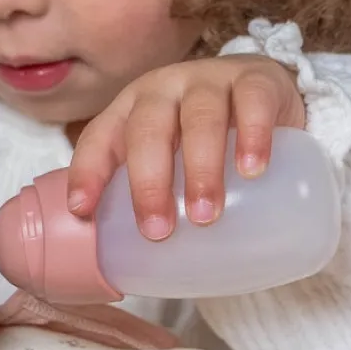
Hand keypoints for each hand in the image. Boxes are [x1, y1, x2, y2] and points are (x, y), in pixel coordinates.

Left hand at [67, 55, 305, 238]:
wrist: (267, 93)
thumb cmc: (208, 139)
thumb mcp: (172, 159)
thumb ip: (156, 195)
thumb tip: (139, 270)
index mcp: (132, 111)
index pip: (100, 137)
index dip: (88, 171)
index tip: (83, 211)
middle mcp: (165, 90)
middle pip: (148, 129)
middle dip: (148, 182)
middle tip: (158, 231)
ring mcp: (212, 80)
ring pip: (200, 117)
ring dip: (201, 168)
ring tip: (206, 215)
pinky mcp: (259, 79)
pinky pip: (253, 103)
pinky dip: (253, 136)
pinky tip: (252, 169)